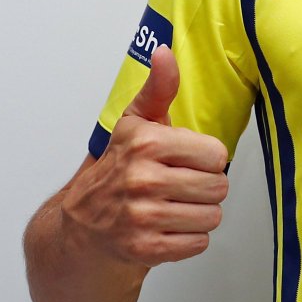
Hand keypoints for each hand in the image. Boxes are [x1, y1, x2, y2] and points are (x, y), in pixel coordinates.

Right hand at [60, 44, 229, 265]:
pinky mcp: (146, 249)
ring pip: (212, 217)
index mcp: (145, 144)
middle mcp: (142, 179)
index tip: (186, 160)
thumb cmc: (117, 170)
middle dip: (206, 188)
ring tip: (175, 207)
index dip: (206, 159)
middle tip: (182, 187)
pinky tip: (168, 228)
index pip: (217, 154)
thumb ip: (158, 89)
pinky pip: (198, 243)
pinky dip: (189, 239)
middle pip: (218, 187)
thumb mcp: (134, 124)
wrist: (83, 227)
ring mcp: (143, 217)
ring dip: (199, 214)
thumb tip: (164, 52)